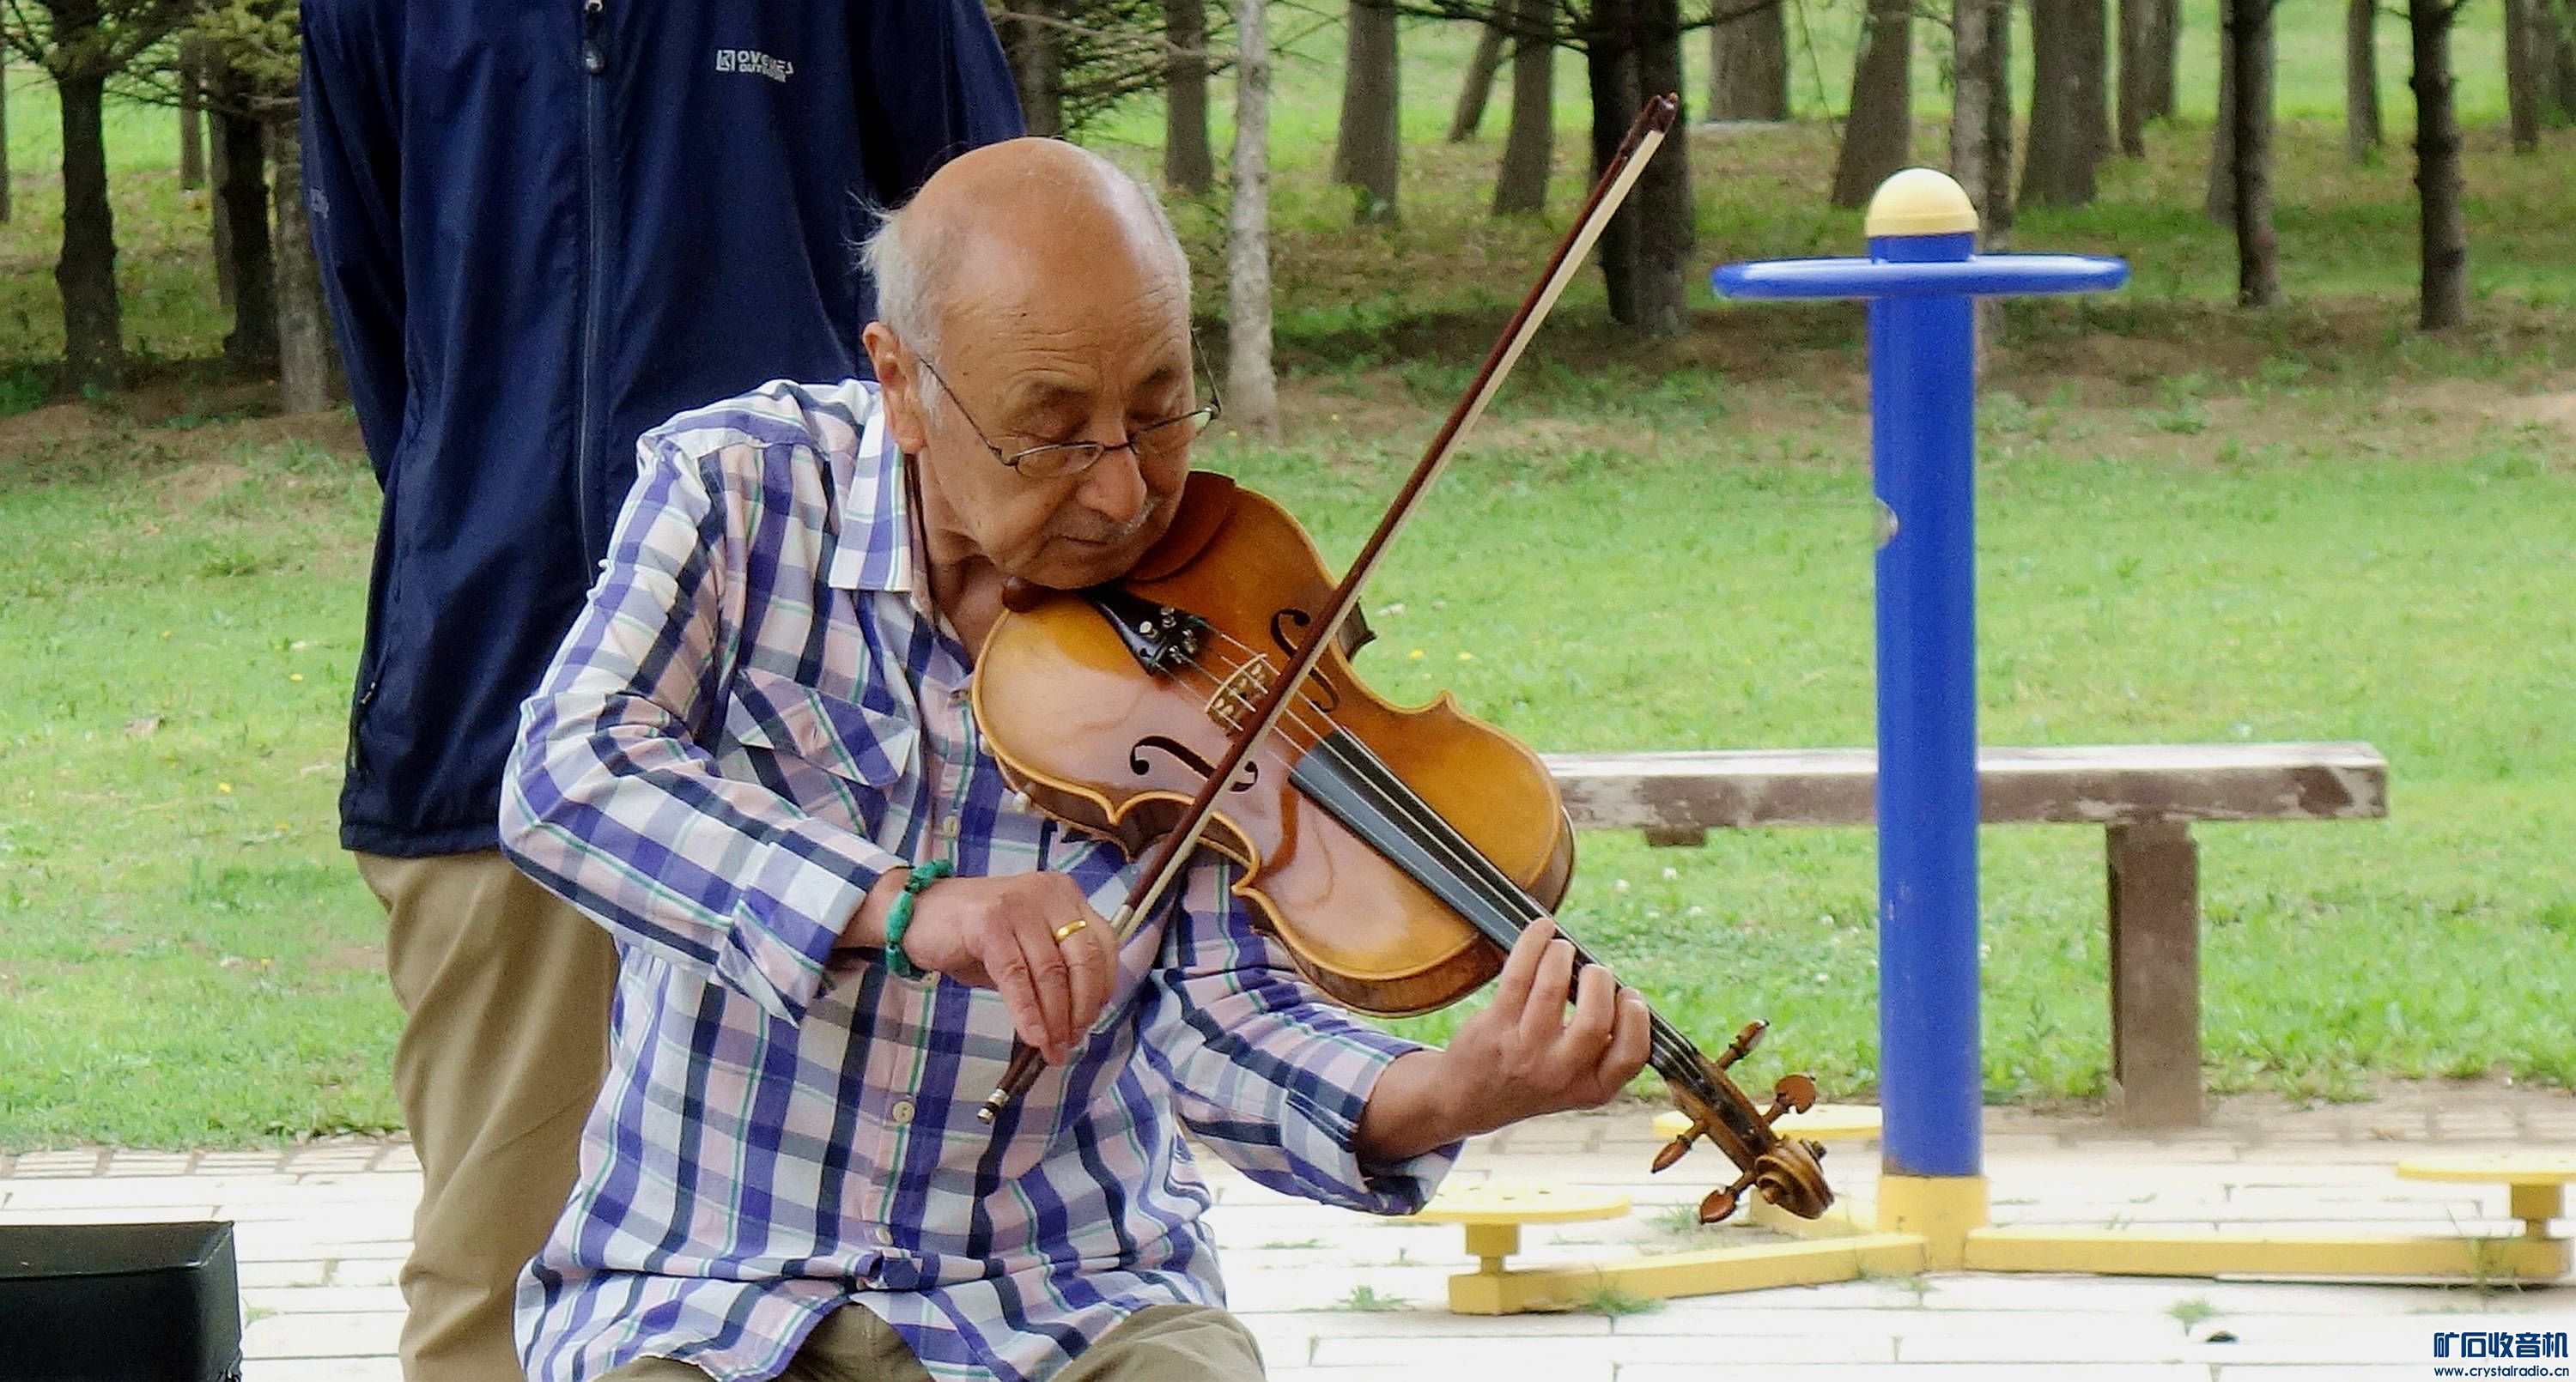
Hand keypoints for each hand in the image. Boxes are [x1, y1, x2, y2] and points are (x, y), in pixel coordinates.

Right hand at [892, 872, 1119, 1063]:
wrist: (914, 913)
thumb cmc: (972, 935)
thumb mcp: (1023, 946)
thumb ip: (1052, 970)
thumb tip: (1077, 1021)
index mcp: (1063, 894)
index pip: (1103, 943)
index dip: (1103, 987)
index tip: (1092, 1020)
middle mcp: (1047, 892)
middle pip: (1082, 958)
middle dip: (1081, 1008)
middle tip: (1071, 1042)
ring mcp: (1018, 903)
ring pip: (1051, 972)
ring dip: (1055, 1019)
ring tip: (1051, 1049)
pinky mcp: (989, 922)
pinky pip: (1016, 977)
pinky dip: (1027, 1013)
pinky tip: (1032, 1037)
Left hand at [1434, 918, 1652, 1131]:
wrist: (1468, 1099)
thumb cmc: (1533, 1078)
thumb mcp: (1576, 1083)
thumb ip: (1602, 1050)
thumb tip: (1618, 988)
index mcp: (1591, 1090)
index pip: (1632, 1055)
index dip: (1638, 1018)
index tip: (1629, 994)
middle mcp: (1559, 1074)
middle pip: (1595, 1020)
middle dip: (1600, 981)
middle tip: (1593, 971)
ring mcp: (1525, 1051)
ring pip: (1553, 989)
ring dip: (1562, 955)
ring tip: (1562, 949)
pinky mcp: (1495, 1027)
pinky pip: (1518, 974)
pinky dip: (1533, 943)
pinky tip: (1542, 929)